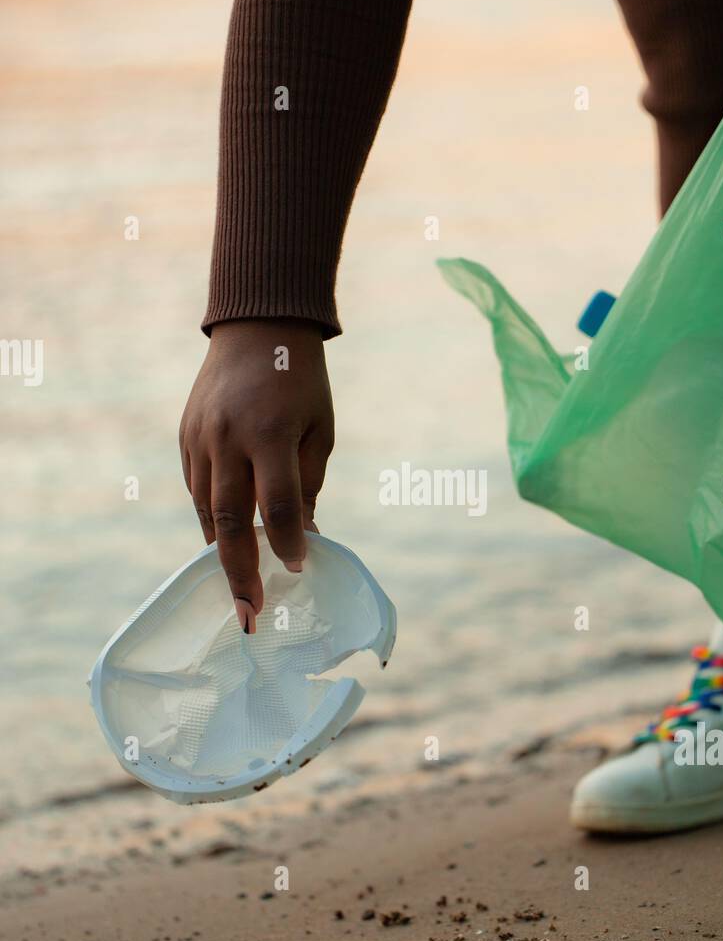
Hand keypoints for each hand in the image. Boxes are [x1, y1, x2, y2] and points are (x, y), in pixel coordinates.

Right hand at [179, 319, 333, 633]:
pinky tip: (228, 543)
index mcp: (270, 432)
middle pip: (231, 519)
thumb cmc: (301, 380)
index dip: (288, 542)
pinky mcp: (184, 438)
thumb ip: (308, 483)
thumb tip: (303, 538)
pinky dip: (212, 520)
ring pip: (207, 510)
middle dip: (240, 573)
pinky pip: (197, 490)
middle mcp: (228, 438)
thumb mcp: (320, 428)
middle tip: (249, 614)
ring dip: (223, 552)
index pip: (279, 504)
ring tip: (239, 589)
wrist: (255, 326)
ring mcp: (200, 439)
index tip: (297, 569)